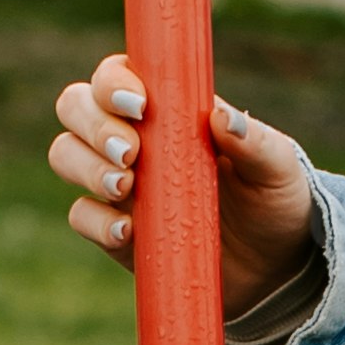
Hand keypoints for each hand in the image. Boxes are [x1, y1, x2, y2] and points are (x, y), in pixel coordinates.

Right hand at [52, 64, 321, 309]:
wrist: (276, 268)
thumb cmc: (275, 201)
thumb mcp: (278, 169)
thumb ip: (256, 142)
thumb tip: (221, 116)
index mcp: (167, 108)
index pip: (117, 75)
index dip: (113, 82)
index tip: (139, 105)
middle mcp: (133, 137)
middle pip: (75, 106)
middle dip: (93, 125)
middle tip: (131, 153)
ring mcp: (119, 184)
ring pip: (65, 154)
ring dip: (85, 166)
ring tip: (124, 185)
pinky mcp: (117, 232)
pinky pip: (81, 217)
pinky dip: (96, 221)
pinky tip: (128, 231)